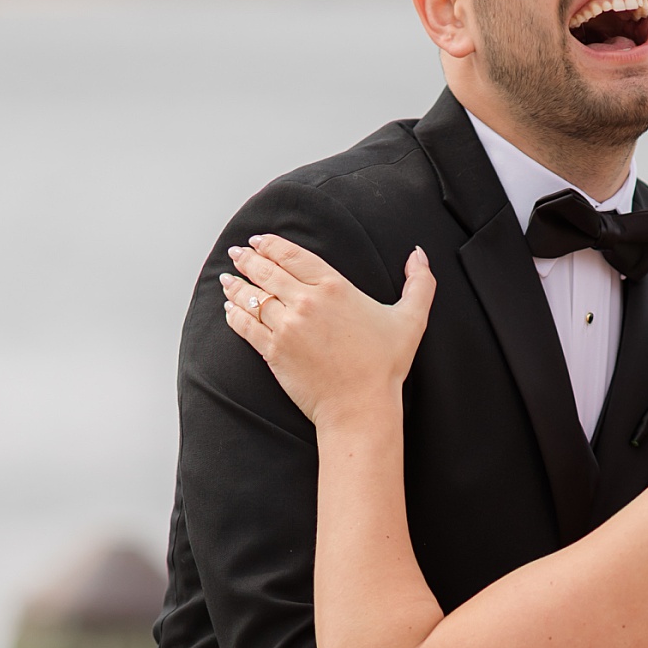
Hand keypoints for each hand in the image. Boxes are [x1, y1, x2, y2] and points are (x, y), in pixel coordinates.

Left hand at [222, 237, 434, 424]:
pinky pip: (246, 326)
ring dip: (237, 286)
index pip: (293, 255)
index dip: (272, 245)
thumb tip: (419, 254)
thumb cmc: (385, 366)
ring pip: (253, 297)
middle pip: (267, 271)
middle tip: (237, 252)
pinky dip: (235, 315)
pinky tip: (230, 309)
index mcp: (335, 287)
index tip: (259, 241)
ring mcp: (287, 327)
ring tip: (227, 278)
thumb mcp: (411, 320)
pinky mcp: (274, 351)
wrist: (360, 406)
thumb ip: (420, 283)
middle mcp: (306, 302)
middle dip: (248, 259)